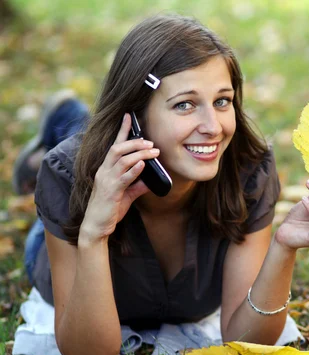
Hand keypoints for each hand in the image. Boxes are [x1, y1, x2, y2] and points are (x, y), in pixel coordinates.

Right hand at [80, 114, 158, 240]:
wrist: (97, 226)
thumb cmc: (110, 209)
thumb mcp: (127, 195)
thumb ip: (137, 185)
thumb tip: (151, 180)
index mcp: (106, 169)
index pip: (114, 145)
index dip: (122, 130)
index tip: (129, 116)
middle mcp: (104, 171)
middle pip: (118, 149)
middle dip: (135, 142)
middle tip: (151, 142)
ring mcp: (106, 180)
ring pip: (121, 160)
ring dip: (139, 153)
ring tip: (153, 152)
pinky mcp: (111, 191)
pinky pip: (123, 177)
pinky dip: (134, 169)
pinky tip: (143, 164)